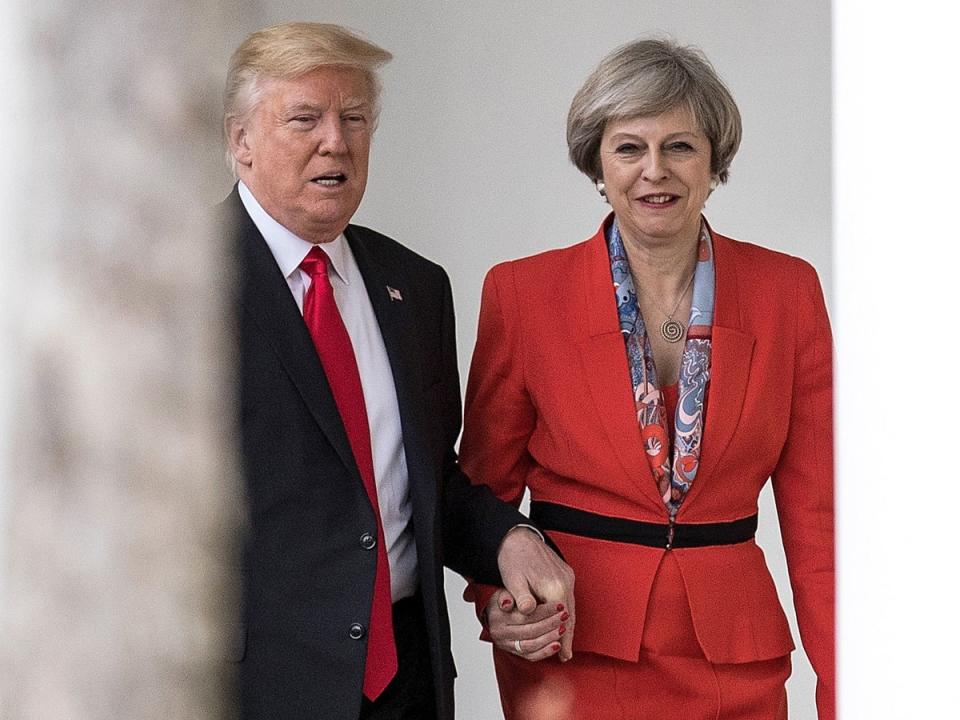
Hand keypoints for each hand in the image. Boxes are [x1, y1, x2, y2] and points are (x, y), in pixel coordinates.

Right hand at [485, 588, 567, 661]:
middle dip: (550, 624)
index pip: (525, 616)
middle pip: (530, 631)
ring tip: (563, 628)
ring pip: (531, 645)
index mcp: (498, 616)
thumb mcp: (507, 590)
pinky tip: (557, 645)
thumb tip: (520, 606)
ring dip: (550, 637)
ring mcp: (506, 644)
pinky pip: (531, 656)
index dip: (544, 611)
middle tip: (565, 616)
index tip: (560, 605)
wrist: (494, 610)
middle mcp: (500, 633)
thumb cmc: (506, 596)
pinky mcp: (513, 652)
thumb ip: (515, 595)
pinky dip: (545, 652)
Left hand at [496, 527, 575, 660]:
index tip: (562, 655)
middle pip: (570, 615)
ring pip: (571, 606)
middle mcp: (565, 581)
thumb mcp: (513, 580)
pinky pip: (568, 597)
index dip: (562, 639)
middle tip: (567, 656)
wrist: (518, 536)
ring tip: (566, 642)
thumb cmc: (513, 558)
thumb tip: (527, 611)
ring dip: (568, 624)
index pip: (562, 620)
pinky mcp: (565, 572)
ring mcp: (567, 576)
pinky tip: (562, 619)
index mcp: (554, 586)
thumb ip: (522, 598)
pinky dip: (566, 610)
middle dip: (568, 636)